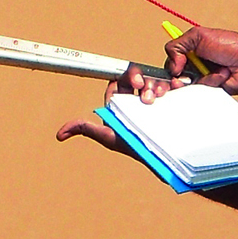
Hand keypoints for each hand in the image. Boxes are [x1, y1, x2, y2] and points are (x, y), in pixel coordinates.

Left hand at [55, 73, 192, 158]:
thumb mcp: (109, 137)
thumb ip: (85, 129)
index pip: (119, 82)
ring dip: (158, 84)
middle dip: (142, 80)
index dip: (126, 78)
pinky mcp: (171, 103)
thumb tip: (60, 134)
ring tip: (161, 95)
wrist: (164, 159)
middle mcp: (136, 101)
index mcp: (121, 104)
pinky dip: (175, 83)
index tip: (134, 84)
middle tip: (144, 88)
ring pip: (154, 81)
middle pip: (137, 78)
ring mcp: (155, 101)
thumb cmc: (135, 148)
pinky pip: (173, 87)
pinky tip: (177, 87)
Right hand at [165, 26, 237, 94]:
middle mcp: (194, 67)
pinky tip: (220, 77)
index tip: (172, 70)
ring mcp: (203, 80)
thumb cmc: (232, 44)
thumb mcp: (198, 36)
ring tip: (212, 71)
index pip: (169, 64)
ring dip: (198, 80)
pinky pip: (202, 95)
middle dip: (178, 78)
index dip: (167, 69)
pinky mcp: (212, 92)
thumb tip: (171, 66)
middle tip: (186, 75)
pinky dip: (210, 85)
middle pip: (174, 80)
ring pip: (187, 89)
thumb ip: (176, 46)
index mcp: (189, 52)